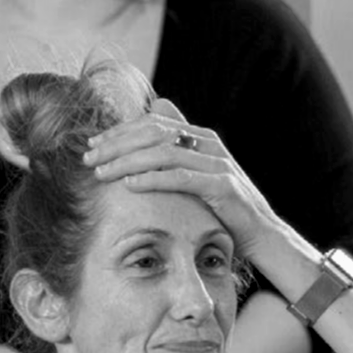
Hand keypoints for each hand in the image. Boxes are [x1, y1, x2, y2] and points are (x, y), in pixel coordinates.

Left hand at [82, 100, 286, 257]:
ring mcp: (217, 163)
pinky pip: (180, 178)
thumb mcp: (202, 178)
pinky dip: (152, 179)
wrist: (263, 235)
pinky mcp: (222, 186)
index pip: (153, 122)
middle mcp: (209, 144)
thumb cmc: (228, 210)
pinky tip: (129, 184)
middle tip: (88, 156)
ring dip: (126, 161)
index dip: (120, 130)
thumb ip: (180, 153)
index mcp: (202, 137)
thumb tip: (158, 117)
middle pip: (153, 132)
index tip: (93, 142)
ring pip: (162, 152)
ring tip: (101, 172)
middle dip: (116, 143)